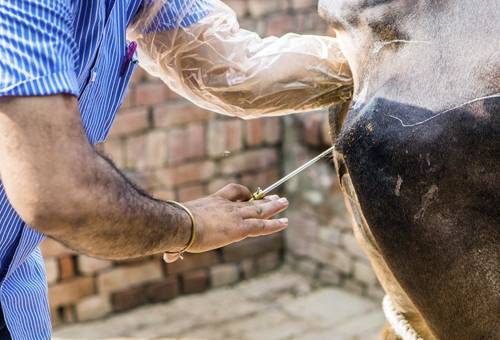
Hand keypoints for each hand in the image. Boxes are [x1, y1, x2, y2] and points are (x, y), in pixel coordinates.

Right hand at [164, 184, 288, 262]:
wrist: (179, 224)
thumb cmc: (174, 229)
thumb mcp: (178, 234)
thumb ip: (176, 247)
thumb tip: (168, 257)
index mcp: (213, 202)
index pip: (232, 192)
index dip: (243, 193)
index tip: (251, 194)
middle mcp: (227, 206)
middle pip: (250, 200)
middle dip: (264, 199)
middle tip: (276, 197)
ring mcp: (235, 216)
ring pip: (259, 209)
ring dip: (274, 206)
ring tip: (285, 202)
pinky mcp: (240, 229)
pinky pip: (262, 225)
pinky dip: (275, 224)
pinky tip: (285, 222)